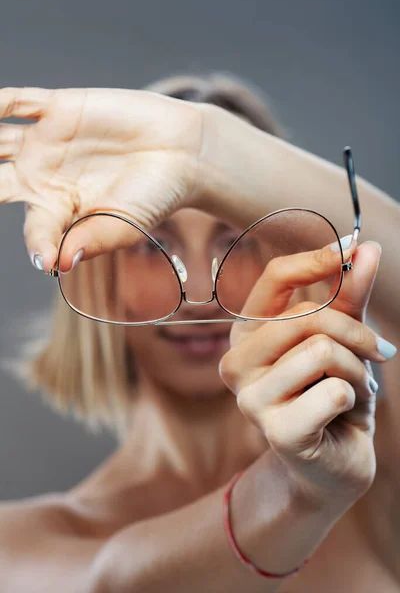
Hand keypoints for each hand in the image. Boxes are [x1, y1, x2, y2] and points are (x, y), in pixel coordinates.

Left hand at [0, 87, 202, 271]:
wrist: (182, 152)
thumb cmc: (154, 196)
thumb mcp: (125, 226)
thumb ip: (92, 241)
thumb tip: (59, 263)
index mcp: (58, 211)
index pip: (35, 230)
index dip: (39, 245)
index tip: (47, 258)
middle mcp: (44, 176)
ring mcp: (47, 142)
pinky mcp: (59, 108)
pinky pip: (17, 102)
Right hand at [219, 241, 393, 514]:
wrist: (335, 461)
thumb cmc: (332, 392)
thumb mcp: (342, 338)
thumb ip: (348, 294)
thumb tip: (366, 247)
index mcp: (247, 333)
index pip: (275, 277)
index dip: (317, 260)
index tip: (353, 249)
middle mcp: (237, 362)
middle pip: (306, 316)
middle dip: (355, 332)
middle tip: (379, 352)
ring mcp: (250, 398)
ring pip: (322, 351)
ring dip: (358, 370)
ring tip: (355, 389)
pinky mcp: (276, 431)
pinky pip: (334, 391)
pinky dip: (355, 399)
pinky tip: (345, 415)